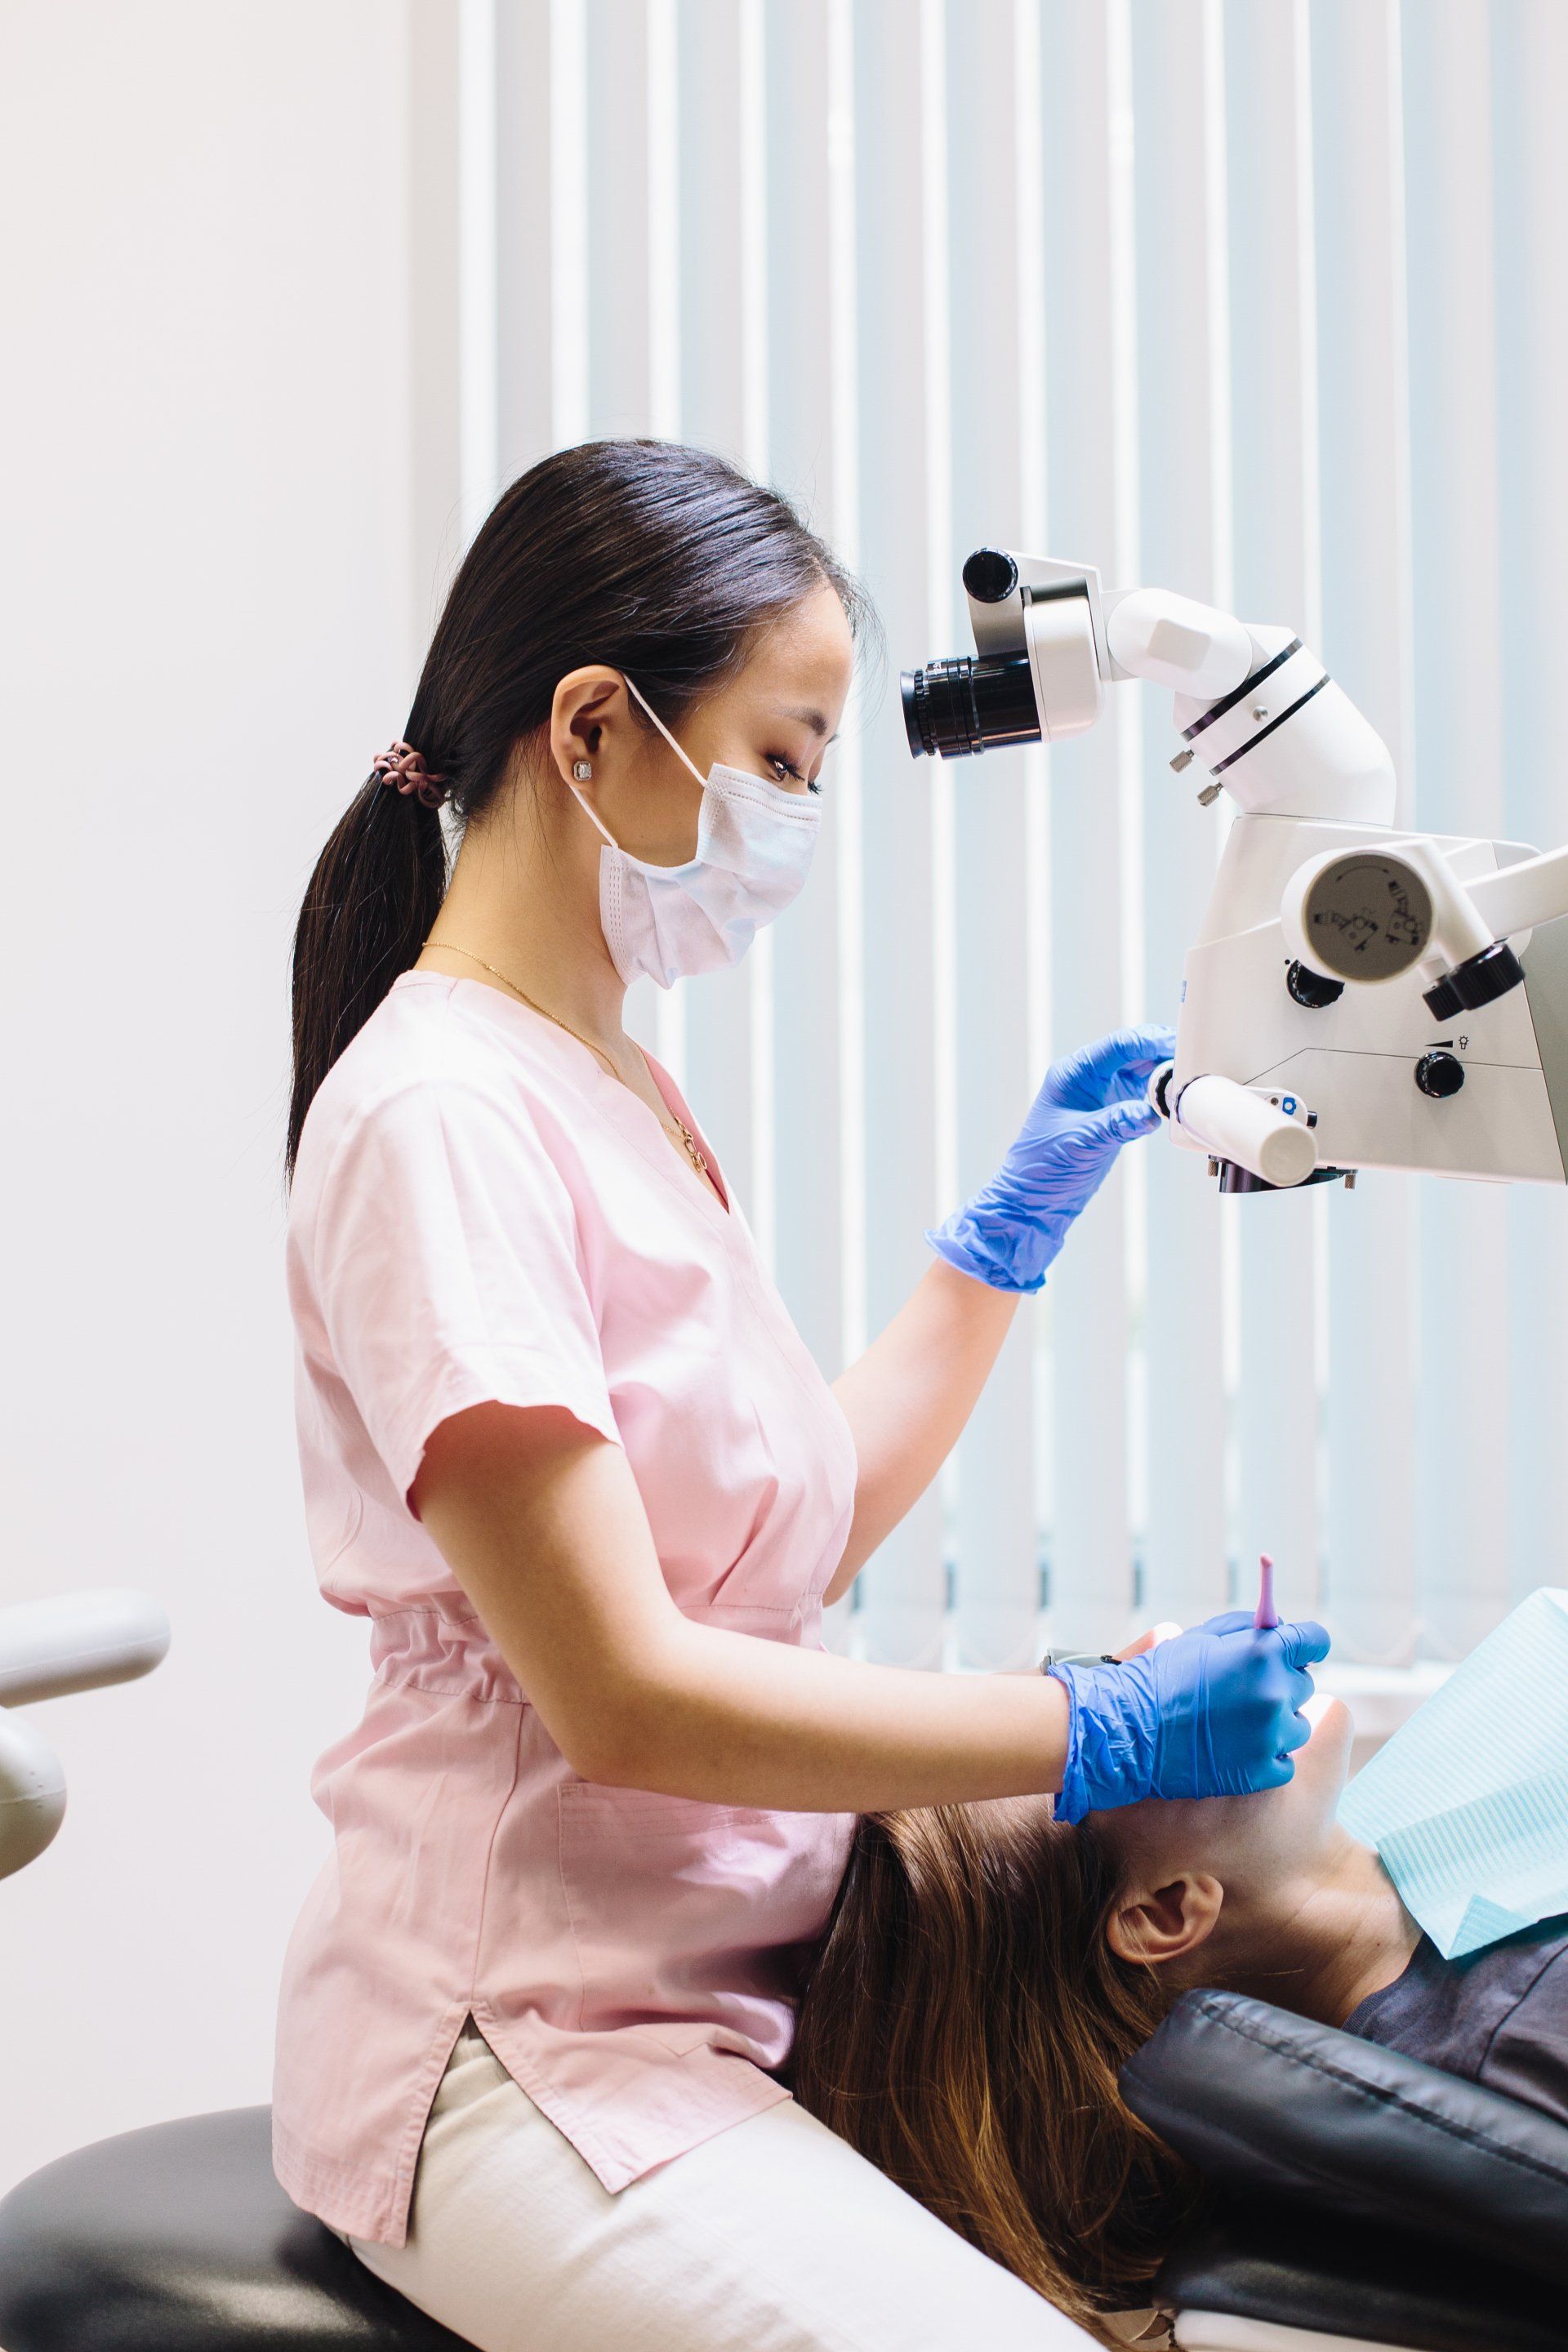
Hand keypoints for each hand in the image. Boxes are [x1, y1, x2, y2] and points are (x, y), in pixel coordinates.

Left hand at [924, 1024, 1175, 1292]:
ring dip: (1167, 1073)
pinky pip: (1143, 1094)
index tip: (1182, 1045)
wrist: (1033, 1202)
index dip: (1152, 1041)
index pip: (1119, 1045)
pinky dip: (1162, 1095)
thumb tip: (1152, 1112)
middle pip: (1135, 1052)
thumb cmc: (1043, 1170)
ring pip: (1142, 1072)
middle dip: (1166, 1052)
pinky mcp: (1113, 1115)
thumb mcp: (1081, 1143)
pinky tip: (1181, 1100)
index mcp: (1074, 1073)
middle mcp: (1089, 1079)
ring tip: (1197, 1078)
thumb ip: (1117, 1123)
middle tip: (1200, 1059)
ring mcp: (1102, 1096)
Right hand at [1047, 1608, 1329, 1823]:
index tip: (1300, 1651)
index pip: (1315, 1640)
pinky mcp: (1262, 1772)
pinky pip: (1284, 1761)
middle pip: (1304, 1684)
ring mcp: (1270, 1736)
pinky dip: (1266, 1755)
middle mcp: (1274, 1693)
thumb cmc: (1159, 1678)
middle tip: (1246, 1689)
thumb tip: (1277, 1627)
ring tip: (1236, 1723)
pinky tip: (1235, 1748)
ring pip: (1297, 1725)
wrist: (1128, 1731)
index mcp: (1262, 1653)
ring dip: (1276, 1722)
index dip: (1307, 1644)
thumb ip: (1245, 1628)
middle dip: (1282, 1682)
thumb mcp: (1200, 1638)